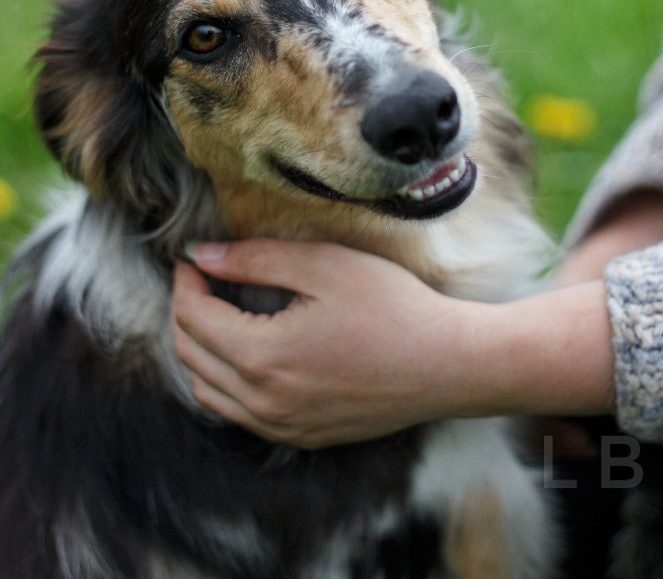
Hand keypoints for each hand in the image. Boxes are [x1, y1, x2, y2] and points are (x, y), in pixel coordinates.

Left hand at [172, 239, 467, 447]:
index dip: (185, 281)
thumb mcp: (323, 265)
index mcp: (262, 357)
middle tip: (203, 278)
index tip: (193, 257)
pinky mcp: (302, 436)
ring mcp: (282, 426)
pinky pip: (238, 413)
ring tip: (218, 310)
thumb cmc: (391, 306)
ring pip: (207, 391)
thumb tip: (200, 256)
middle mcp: (263, 402)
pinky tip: (245, 352)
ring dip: (200, 348)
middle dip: (186, 311)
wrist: (447, 364)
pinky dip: (224, 381)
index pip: (191, 317)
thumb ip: (254, 259)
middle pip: (190, 354)